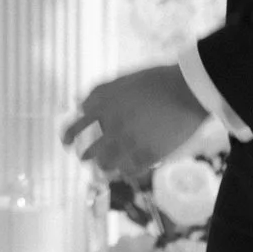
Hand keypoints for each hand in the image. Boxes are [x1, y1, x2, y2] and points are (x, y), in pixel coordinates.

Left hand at [64, 65, 210, 178]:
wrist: (186, 89)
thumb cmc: (154, 81)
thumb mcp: (119, 81)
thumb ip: (98, 95)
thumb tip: (80, 107)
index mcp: (102, 106)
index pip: (76, 127)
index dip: (69, 137)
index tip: (66, 143)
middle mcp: (112, 126)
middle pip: (90, 151)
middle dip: (86, 156)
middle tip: (85, 158)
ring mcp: (130, 142)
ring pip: (107, 164)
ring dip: (105, 166)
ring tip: (106, 167)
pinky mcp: (149, 154)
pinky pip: (130, 170)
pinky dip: (127, 170)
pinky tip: (128, 169)